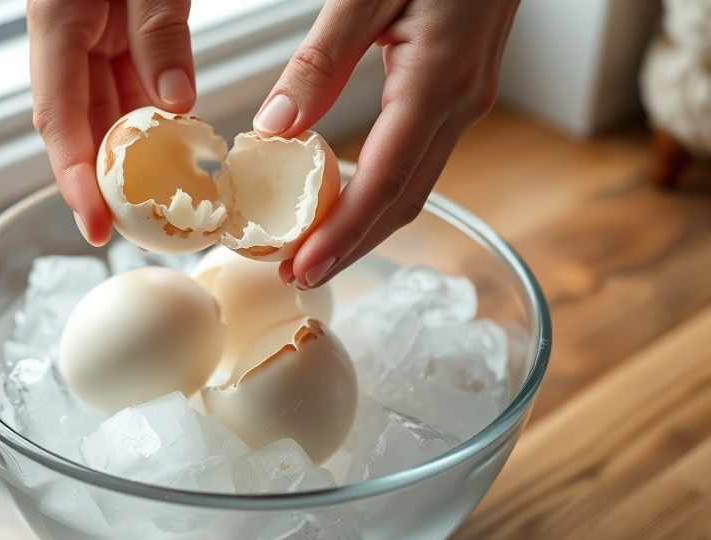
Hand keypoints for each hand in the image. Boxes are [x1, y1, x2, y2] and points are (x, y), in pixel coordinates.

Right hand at [27, 0, 195, 246]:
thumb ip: (159, 32)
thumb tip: (176, 99)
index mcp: (56, 21)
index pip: (58, 115)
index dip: (74, 179)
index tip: (95, 226)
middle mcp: (66, 37)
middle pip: (78, 125)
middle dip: (103, 185)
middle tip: (134, 232)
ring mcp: (91, 35)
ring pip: (108, 109)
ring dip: (134, 157)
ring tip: (162, 203)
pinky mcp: (118, 30)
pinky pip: (133, 83)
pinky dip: (156, 119)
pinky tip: (179, 147)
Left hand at [256, 0, 519, 288]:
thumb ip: (321, 59)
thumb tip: (275, 128)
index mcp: (438, 81)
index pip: (385, 180)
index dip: (343, 233)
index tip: (301, 269)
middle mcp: (460, 103)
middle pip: (404, 200)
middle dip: (352, 247)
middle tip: (298, 277)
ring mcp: (467, 101)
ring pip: (415, 185)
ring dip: (366, 227)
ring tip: (315, 250)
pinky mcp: (460, 93)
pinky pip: (419, 159)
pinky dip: (381, 191)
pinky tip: (347, 198)